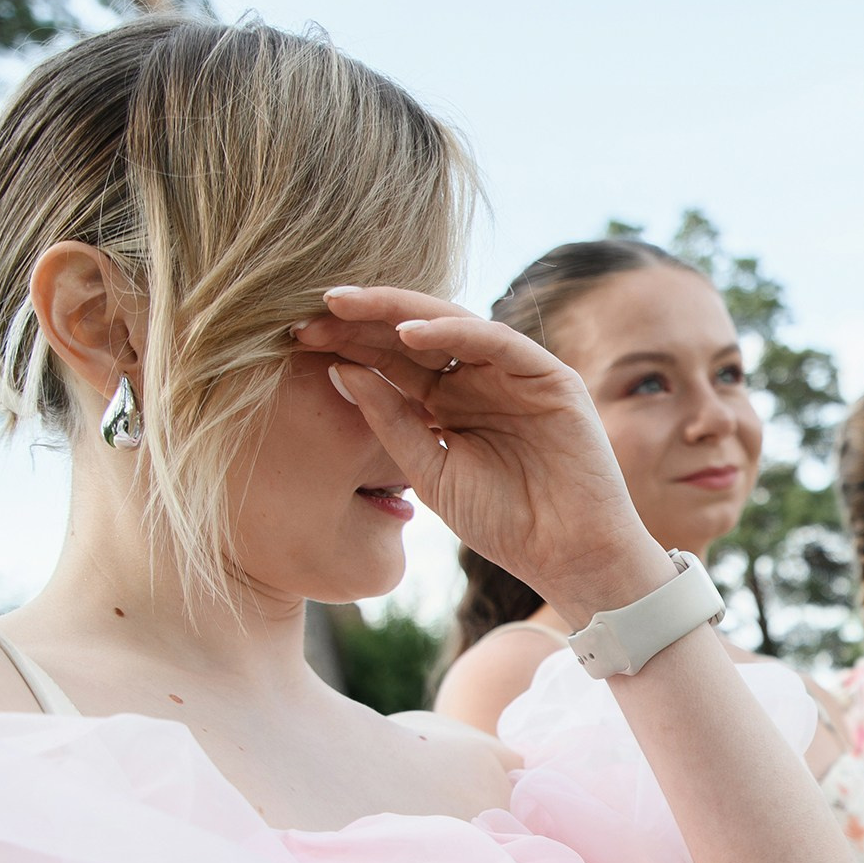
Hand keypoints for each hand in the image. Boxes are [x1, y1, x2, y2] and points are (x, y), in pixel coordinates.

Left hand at [294, 287, 668, 623]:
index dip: (346, 345)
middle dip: (362, 320)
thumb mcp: (428, 470)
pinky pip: (495, 340)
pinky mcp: (548, 376)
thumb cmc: (504, 522)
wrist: (568, 556)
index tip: (295, 337)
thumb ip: (390, 421)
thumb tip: (339, 368)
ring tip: (346, 306)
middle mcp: (478, 379)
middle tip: (308, 310)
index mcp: (447, 403)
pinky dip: (454, 332)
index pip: (391, 360)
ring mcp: (514, 374)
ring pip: (450, 324)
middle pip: (414, 334)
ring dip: (397, 311)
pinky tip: (410, 332)